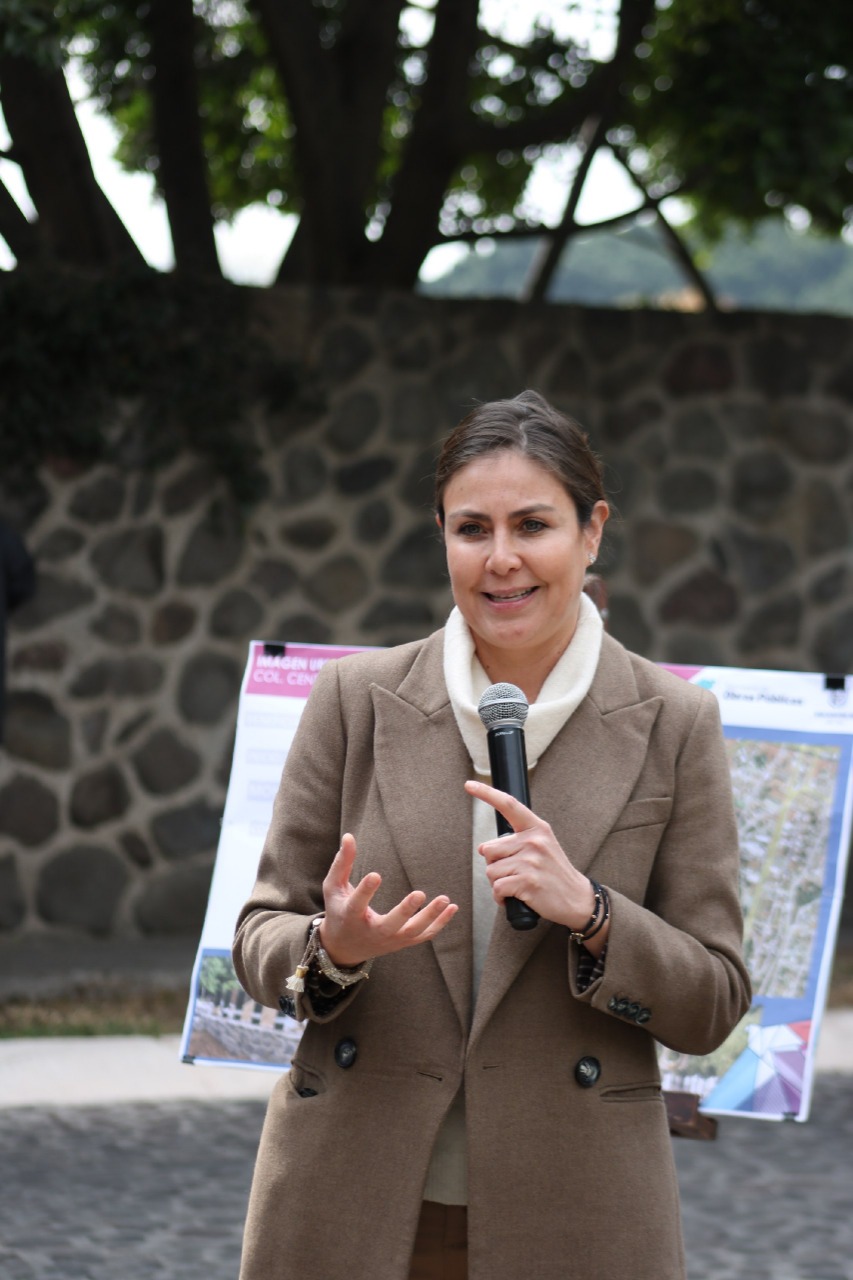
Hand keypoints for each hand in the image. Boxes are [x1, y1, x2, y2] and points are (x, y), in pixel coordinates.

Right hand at [319, 833, 457, 967]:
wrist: (344, 948)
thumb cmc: (338, 911)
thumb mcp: (333, 888)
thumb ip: (342, 863)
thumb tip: (348, 836)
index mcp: (350, 917)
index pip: (357, 904)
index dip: (365, 891)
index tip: (376, 875)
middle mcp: (372, 932)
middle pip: (391, 924)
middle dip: (406, 911)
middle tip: (420, 893)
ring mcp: (390, 939)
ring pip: (413, 931)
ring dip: (430, 916)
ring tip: (446, 899)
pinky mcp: (402, 942)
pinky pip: (424, 935)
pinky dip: (440, 924)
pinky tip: (453, 907)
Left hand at [465, 780, 596, 932]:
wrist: (577, 898)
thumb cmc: (554, 873)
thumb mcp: (542, 847)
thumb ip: (516, 841)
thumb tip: (483, 848)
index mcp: (537, 828)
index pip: (509, 805)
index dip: (486, 793)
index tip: (470, 784)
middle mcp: (534, 841)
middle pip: (488, 849)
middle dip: (494, 864)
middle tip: (513, 872)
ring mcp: (531, 861)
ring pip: (491, 871)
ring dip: (498, 882)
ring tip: (517, 885)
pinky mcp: (528, 882)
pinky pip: (497, 888)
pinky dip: (499, 897)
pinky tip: (512, 897)